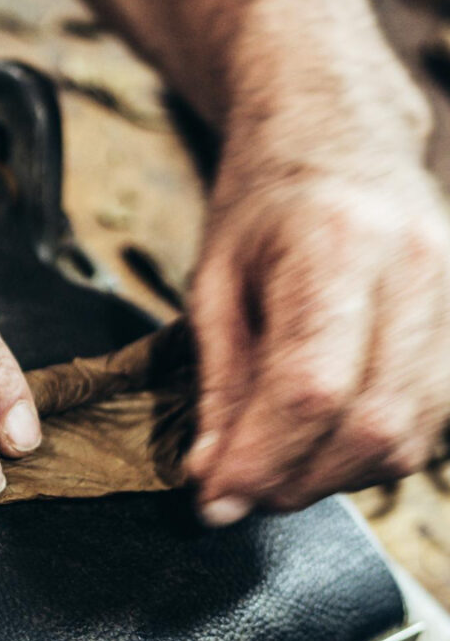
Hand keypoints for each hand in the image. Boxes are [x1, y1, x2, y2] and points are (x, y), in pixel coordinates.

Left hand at [187, 152, 449, 524]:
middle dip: (294, 482)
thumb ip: (218, 382)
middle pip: (370, 425)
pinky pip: (432, 427)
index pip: (309, 387)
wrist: (339, 142)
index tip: (213, 498)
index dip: (260, 459)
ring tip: (275, 469)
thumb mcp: (213, 283)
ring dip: (332, 478)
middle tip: (237, 493)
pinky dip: (369, 457)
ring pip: (410, 440)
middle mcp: (416, 271)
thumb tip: (213, 472)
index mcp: (337, 247)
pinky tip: (323, 445)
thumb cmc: (264, 208)